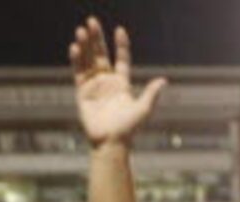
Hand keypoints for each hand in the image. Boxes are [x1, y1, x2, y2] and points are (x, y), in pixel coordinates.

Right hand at [70, 17, 165, 148]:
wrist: (111, 142)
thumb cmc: (129, 129)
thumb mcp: (143, 109)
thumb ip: (151, 93)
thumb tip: (164, 80)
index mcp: (122, 83)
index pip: (122, 59)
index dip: (121, 45)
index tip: (119, 30)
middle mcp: (107, 82)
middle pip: (101, 54)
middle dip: (96, 38)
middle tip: (91, 21)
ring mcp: (94, 86)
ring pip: (88, 60)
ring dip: (85, 45)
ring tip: (81, 30)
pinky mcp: (82, 93)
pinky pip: (78, 72)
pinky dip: (76, 60)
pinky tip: (75, 48)